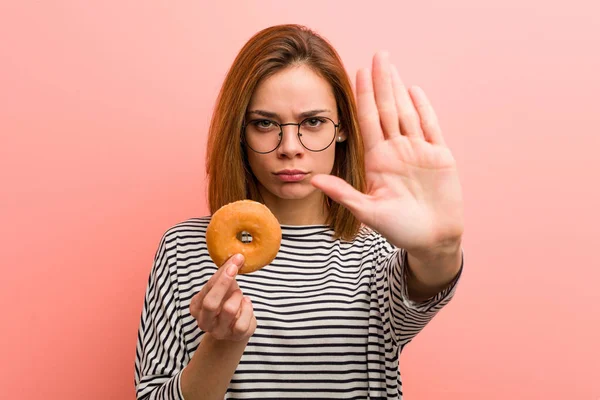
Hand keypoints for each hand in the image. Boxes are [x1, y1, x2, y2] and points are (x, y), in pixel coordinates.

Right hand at [189, 254, 256, 341]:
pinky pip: (243, 322)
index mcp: (196, 307)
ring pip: (229, 310)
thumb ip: (226, 274)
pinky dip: (248, 308)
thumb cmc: (225, 302)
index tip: (234, 260)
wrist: (233, 328)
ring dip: (238, 296)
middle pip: (210, 303)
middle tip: (234, 268)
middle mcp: (204, 322)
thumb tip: (237, 257)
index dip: (221, 273)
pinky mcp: (236, 336)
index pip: (207, 287)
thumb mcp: (222, 288)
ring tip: (239, 294)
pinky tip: (246, 303)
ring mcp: (219, 331)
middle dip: (223, 283)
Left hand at [311, 51, 463, 252]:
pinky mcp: (440, 156)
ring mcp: (418, 151)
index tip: (356, 74)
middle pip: (387, 110)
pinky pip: (430, 127)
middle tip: (377, 55)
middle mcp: (396, 151)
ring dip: (399, 88)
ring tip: (391, 65)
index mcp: (378, 161)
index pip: (368, 122)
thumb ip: (344, 193)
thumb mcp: (368, 212)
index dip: (363, 97)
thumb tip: (314, 179)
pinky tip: (414, 90)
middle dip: (381, 83)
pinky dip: (423, 108)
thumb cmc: (400, 229)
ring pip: (407, 112)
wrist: (433, 239)